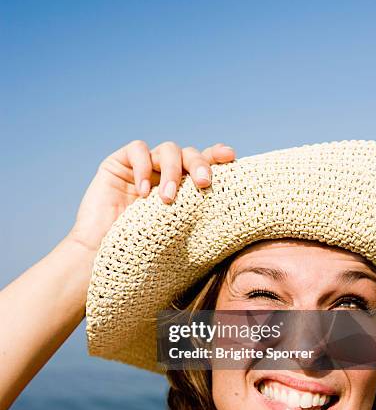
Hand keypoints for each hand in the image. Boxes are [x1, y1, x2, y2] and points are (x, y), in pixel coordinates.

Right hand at [67, 140, 234, 252]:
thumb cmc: (143, 254)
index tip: (230, 157)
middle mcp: (164, 174)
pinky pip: (137, 149)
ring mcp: (142, 167)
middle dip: (199, 164)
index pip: (204, 164)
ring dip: (173, 171)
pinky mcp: (118, 164)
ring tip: (168, 200)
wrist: (103, 260)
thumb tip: (237, 208)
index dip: (217, 155)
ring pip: (168, 149)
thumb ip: (200, 216)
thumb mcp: (180, 235)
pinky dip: (144, 167)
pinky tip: (142, 192)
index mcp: (183, 188)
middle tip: (203, 184)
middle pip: (189, 153)